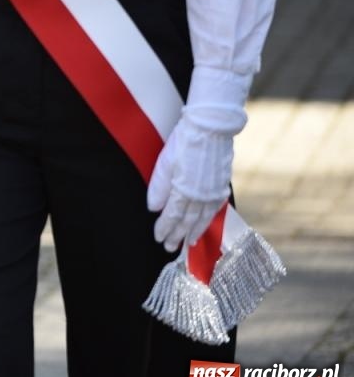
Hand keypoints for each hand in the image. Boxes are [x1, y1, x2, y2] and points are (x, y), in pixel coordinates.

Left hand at [148, 114, 233, 250]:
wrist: (211, 128)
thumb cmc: (184, 141)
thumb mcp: (165, 162)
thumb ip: (159, 188)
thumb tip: (153, 209)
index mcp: (184, 190)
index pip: (172, 216)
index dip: (165, 228)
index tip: (158, 238)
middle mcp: (200, 196)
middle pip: (187, 221)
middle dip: (177, 235)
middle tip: (170, 248)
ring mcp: (213, 193)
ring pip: (202, 219)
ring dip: (194, 232)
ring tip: (187, 244)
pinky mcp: (222, 187)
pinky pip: (214, 210)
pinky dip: (208, 221)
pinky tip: (205, 226)